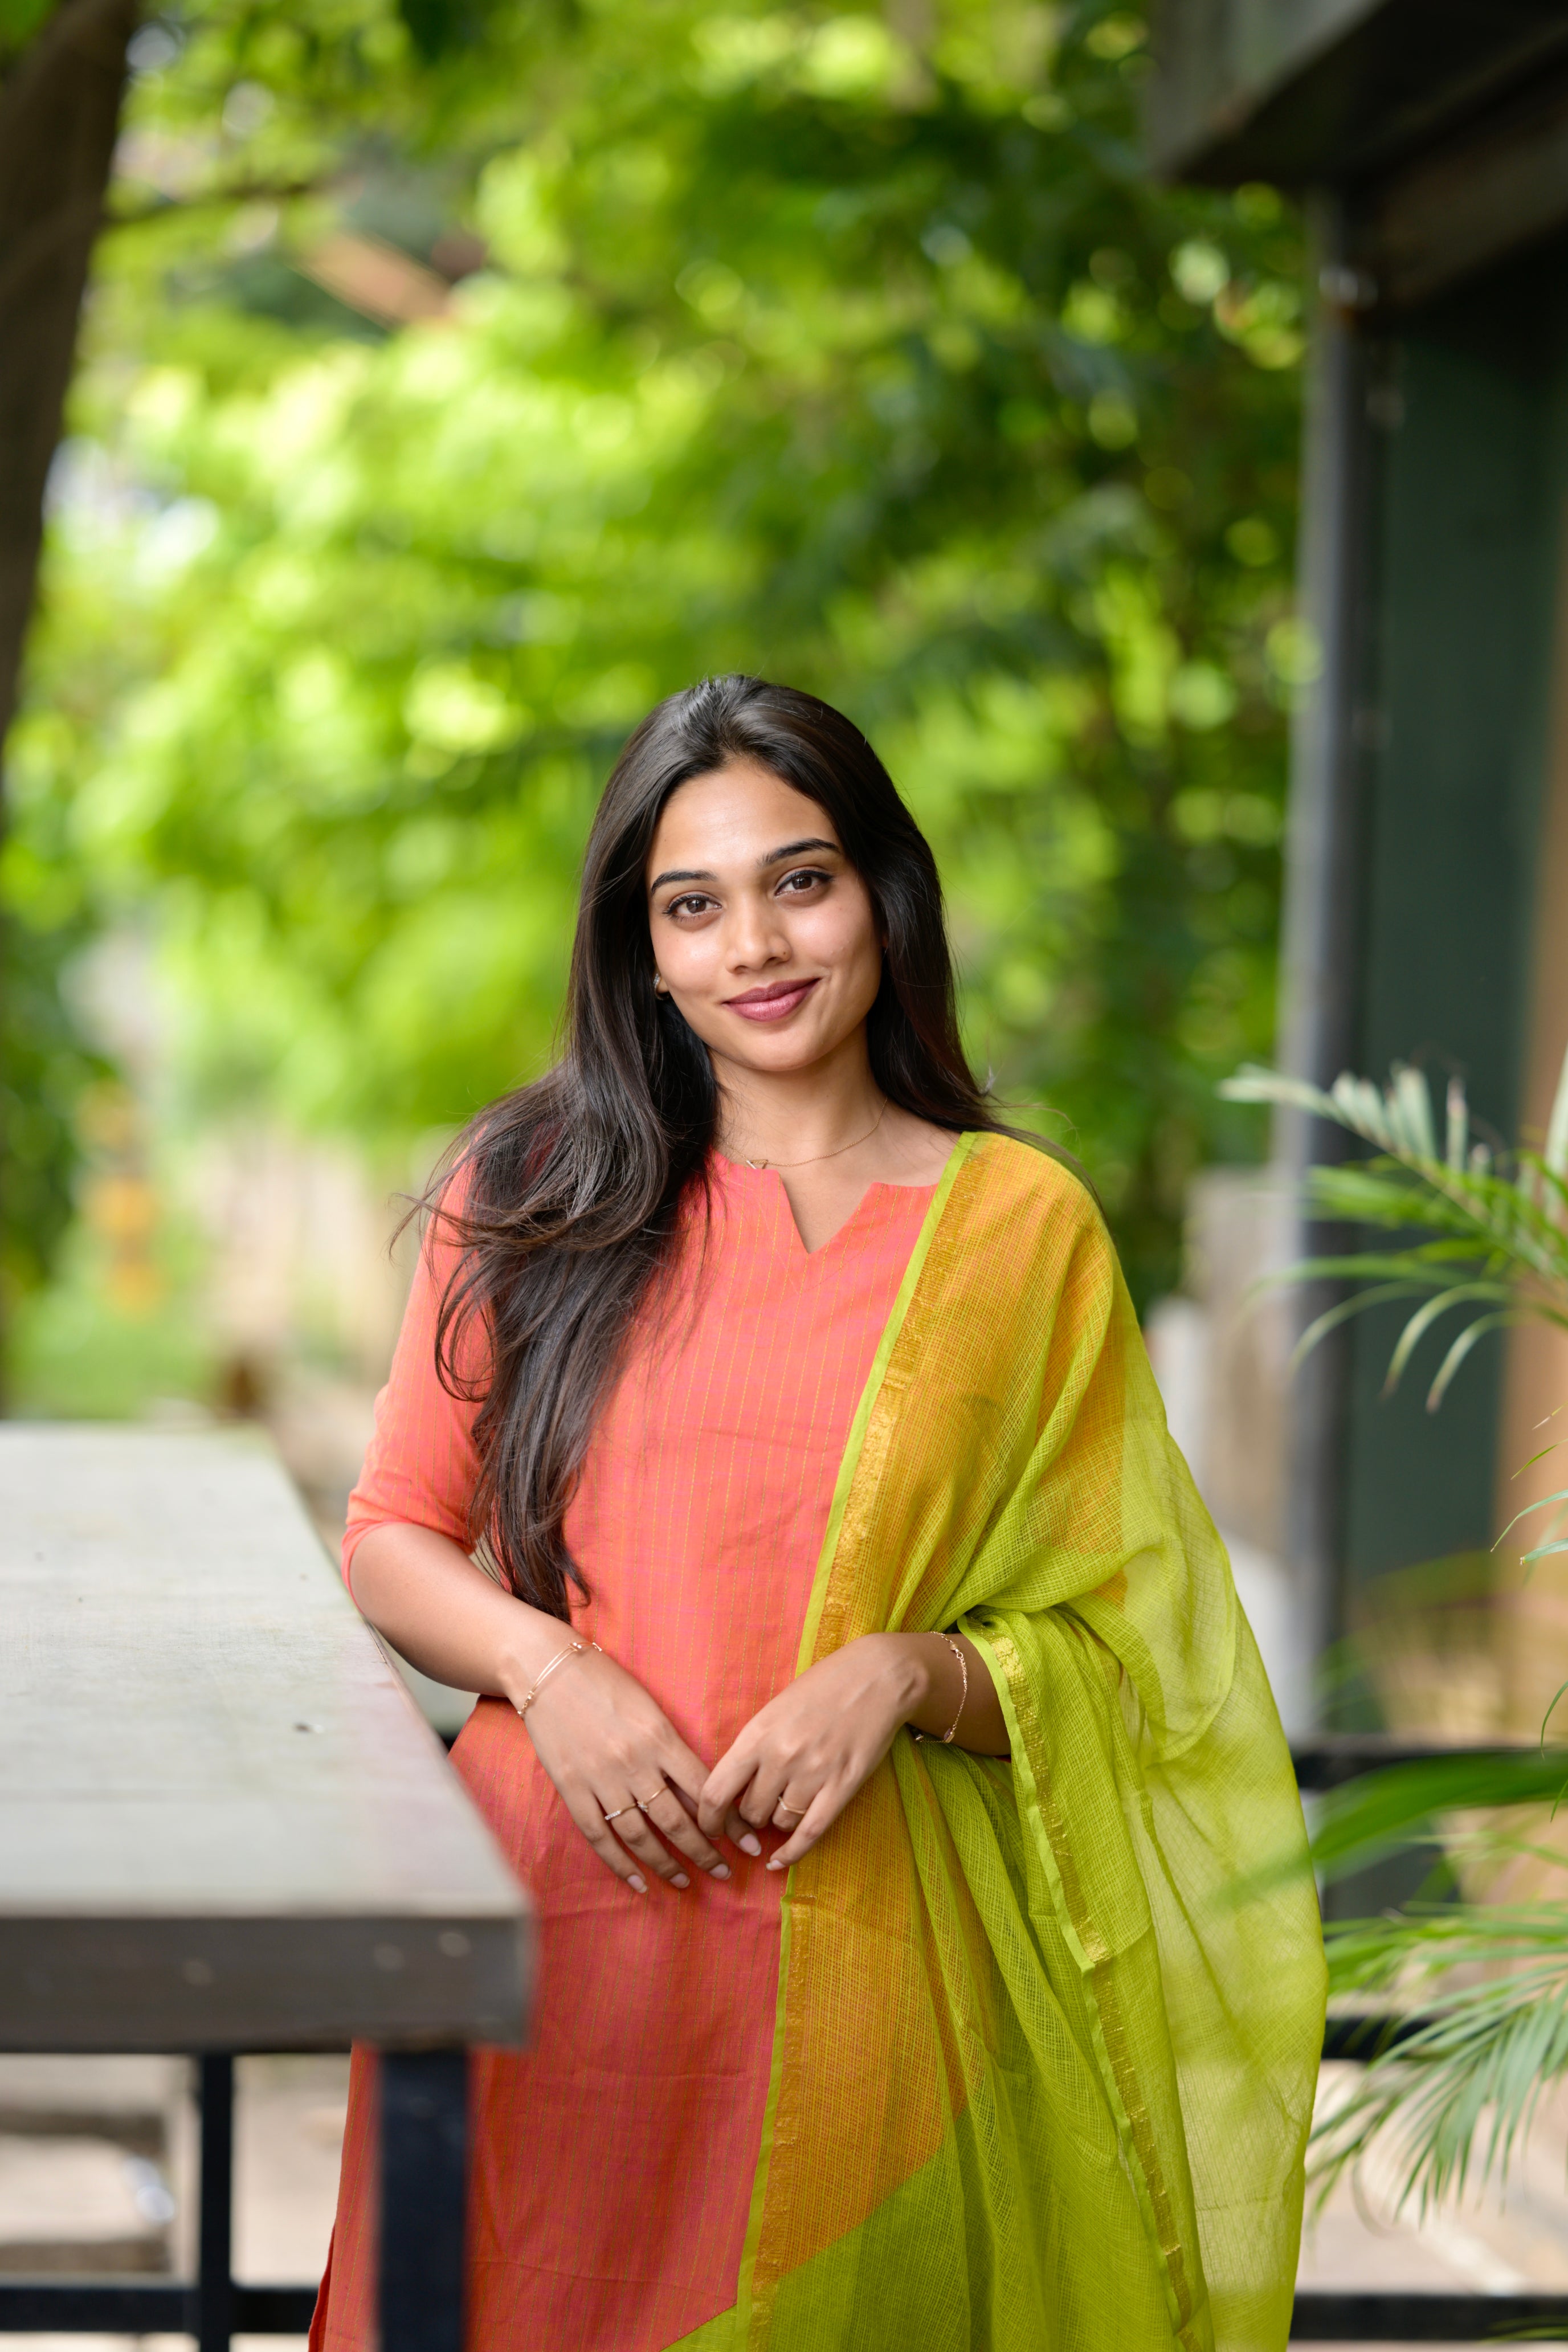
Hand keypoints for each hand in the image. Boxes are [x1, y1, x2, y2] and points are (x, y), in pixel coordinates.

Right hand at [520, 1645, 760, 1893]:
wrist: (549, 1670)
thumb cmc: (605, 1682)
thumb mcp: (649, 1708)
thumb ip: (672, 1748)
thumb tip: (702, 1790)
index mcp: (659, 1737)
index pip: (704, 1789)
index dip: (729, 1822)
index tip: (748, 1843)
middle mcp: (634, 1762)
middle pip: (677, 1821)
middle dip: (705, 1852)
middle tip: (725, 1872)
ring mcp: (601, 1779)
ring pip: (641, 1836)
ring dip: (667, 1864)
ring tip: (686, 1882)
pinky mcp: (572, 1790)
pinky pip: (599, 1837)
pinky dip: (620, 1865)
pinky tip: (638, 1883)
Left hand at [696, 1634, 923, 1870]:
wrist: (877, 1676)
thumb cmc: (823, 1687)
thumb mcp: (776, 1708)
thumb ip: (754, 1745)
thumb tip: (733, 1787)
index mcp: (758, 1733)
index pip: (716, 1790)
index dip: (706, 1818)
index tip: (707, 1828)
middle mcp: (781, 1756)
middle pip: (749, 1812)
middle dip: (750, 1816)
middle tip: (759, 1806)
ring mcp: (814, 1773)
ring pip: (779, 1823)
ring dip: (777, 1822)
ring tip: (785, 1804)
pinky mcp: (843, 1786)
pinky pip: (810, 1833)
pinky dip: (792, 1853)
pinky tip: (779, 1862)